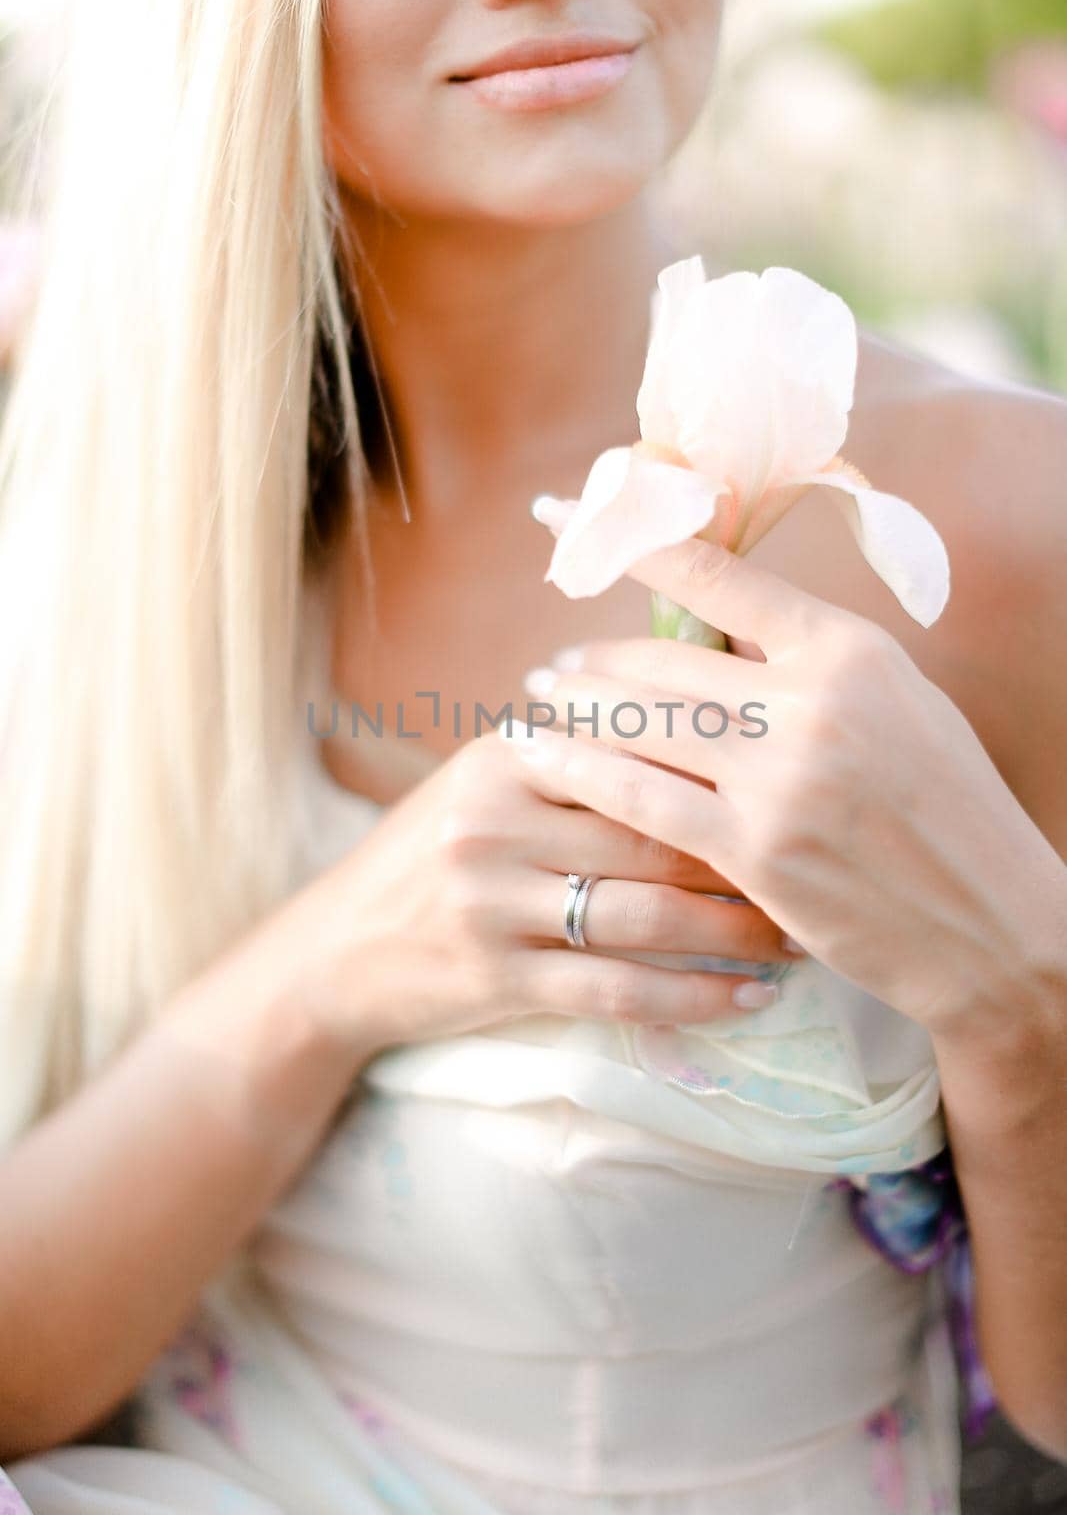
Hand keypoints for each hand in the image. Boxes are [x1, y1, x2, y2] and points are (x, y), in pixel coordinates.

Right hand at [289, 728, 799, 1067]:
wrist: (337, 949)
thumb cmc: (433, 856)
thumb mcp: (486, 782)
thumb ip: (576, 758)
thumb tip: (702, 724)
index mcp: (505, 757)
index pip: (636, 755)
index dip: (725, 776)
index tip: (798, 788)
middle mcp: (496, 821)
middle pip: (653, 835)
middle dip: (747, 857)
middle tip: (821, 867)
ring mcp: (493, 903)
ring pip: (644, 915)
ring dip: (734, 932)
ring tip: (797, 938)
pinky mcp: (496, 978)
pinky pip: (615, 990)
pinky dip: (691, 998)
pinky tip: (746, 1000)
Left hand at [514, 535, 1064, 1043]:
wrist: (990, 922)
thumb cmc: (944, 807)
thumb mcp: (896, 705)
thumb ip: (806, 665)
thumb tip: (714, 631)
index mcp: (848, 649)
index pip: (716, 575)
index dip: (631, 540)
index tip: (565, 517)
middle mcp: (811, 701)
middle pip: (664, 660)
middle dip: (595, 662)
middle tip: (552, 666)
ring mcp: (781, 778)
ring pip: (642, 723)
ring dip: (576, 709)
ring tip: (536, 701)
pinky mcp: (756, 850)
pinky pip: (642, 799)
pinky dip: (579, 773)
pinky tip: (538, 758)